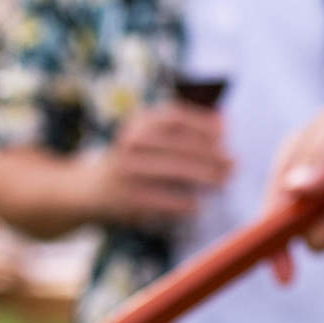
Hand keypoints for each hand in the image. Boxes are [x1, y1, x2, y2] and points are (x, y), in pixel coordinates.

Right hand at [90, 102, 230, 227]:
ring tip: (223, 182)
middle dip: (212, 155)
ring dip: (204, 176)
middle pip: (180, 145)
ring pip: (175, 171)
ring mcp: (128, 170)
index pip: (175, 117)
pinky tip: (198, 206)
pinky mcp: (127, 197)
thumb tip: (223, 124)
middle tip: (233, 164)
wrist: (90, 189)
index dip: (203, 123)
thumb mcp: (148, 137)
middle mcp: (131, 142)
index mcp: (138, 123)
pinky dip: (183, 203)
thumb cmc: (134, 161)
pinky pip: (162, 199)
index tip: (225, 133)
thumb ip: (181, 130)